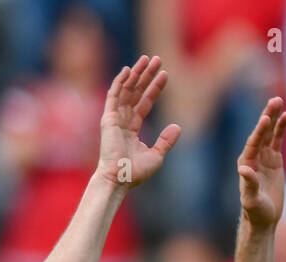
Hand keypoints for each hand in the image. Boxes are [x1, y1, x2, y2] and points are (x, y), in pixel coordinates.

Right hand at [97, 55, 180, 187]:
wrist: (120, 179)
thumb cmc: (135, 172)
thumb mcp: (157, 155)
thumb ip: (166, 141)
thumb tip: (178, 126)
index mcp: (132, 128)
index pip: (145, 102)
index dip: (155, 88)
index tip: (165, 74)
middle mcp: (123, 120)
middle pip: (136, 92)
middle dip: (146, 75)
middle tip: (157, 59)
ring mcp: (114, 118)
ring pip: (126, 89)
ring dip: (136, 74)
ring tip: (146, 60)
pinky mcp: (108, 118)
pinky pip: (114, 96)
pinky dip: (120, 82)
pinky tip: (128, 70)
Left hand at [237, 97, 285, 229]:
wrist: (263, 218)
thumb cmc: (255, 211)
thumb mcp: (251, 200)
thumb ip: (249, 185)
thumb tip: (243, 170)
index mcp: (246, 163)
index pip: (253, 142)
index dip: (260, 131)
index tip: (266, 119)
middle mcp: (253, 156)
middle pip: (262, 132)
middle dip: (268, 116)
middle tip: (275, 101)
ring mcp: (264, 157)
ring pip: (270, 133)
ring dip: (275, 118)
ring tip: (280, 101)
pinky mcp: (274, 160)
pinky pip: (278, 141)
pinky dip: (282, 129)